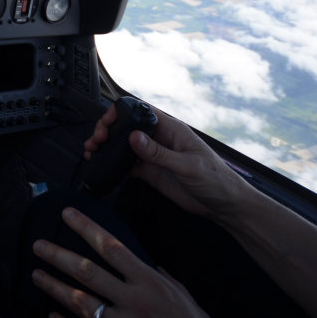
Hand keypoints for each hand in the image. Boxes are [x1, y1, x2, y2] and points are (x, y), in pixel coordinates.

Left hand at [31, 207, 245, 317]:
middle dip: (59, 256)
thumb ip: (162, 279)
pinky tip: (52, 316)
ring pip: (80, 302)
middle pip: (88, 272)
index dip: (86, 228)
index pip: (112, 247)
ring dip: (54, 287)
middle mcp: (135, 302)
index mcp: (152, 283)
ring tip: (37, 274)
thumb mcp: (184, 298)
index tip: (67, 214)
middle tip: (38, 245)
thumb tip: (149, 265)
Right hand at [85, 103, 254, 224]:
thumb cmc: (217, 180)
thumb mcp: (188, 166)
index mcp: (171, 129)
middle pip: (126, 126)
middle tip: (96, 141)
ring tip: (91, 151)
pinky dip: (111, 163)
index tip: (107, 124)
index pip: (140, 111)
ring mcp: (153, 155)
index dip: (120, 113)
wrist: (225, 206)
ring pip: (123, 145)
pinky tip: (102, 165)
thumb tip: (135, 137)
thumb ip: (160, 153)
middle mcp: (159, 139)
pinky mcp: (151, 171)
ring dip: (106, 146)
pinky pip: (126, 164)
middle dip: (107, 129)